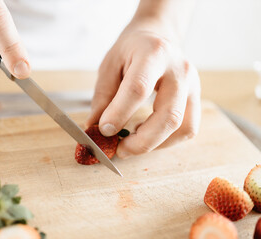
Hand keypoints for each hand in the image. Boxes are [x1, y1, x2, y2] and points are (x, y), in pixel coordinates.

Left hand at [87, 28, 200, 158]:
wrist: (158, 37)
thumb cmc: (131, 50)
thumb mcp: (110, 65)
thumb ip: (102, 97)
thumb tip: (95, 128)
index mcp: (153, 54)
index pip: (138, 88)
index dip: (120, 113)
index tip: (104, 130)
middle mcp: (180, 69)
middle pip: (169, 116)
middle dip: (142, 142)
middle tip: (119, 150)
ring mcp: (193, 85)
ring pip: (183, 127)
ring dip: (155, 144)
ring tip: (131, 142)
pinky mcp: (196, 98)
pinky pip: (188, 129)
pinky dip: (166, 141)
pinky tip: (148, 136)